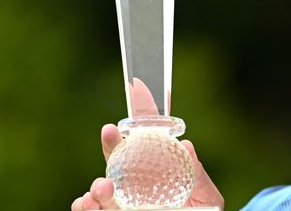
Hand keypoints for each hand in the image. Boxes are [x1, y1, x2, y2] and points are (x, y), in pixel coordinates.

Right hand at [71, 124, 224, 209]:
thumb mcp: (206, 197)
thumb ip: (198, 176)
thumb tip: (186, 145)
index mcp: (157, 170)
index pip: (147, 139)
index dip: (142, 112)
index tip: (139, 92)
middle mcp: (135, 183)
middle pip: (117, 158)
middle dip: (110, 143)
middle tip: (109, 131)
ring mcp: (121, 202)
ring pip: (100, 190)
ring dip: (97, 185)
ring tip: (103, 187)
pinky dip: (85, 206)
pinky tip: (88, 203)